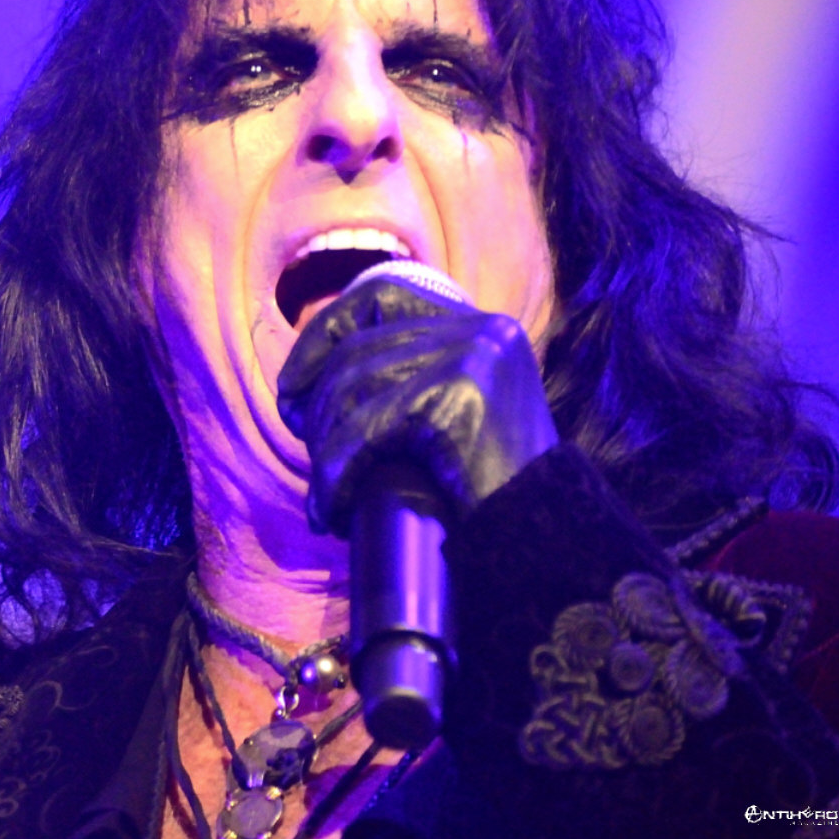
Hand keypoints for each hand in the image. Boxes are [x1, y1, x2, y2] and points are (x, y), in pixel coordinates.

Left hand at [277, 274, 558, 536]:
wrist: (545, 544)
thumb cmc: (490, 491)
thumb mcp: (456, 413)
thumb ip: (412, 378)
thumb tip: (312, 379)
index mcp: (483, 325)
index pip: (381, 293)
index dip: (324, 331)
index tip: (293, 385)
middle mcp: (482, 329)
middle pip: (358, 350)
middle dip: (316, 405)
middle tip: (308, 454)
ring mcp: (474, 358)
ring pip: (353, 389)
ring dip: (324, 449)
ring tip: (327, 495)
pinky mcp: (458, 399)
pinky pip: (365, 432)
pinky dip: (336, 474)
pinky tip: (334, 508)